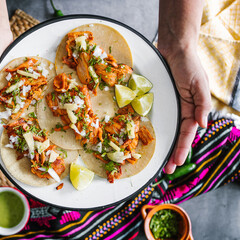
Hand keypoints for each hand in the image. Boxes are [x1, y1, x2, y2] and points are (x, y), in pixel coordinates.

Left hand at [161, 48, 210, 173]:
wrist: (174, 49)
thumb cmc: (189, 65)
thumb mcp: (199, 84)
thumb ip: (202, 105)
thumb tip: (202, 125)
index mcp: (193, 109)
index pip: (187, 134)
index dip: (182, 148)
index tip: (176, 163)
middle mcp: (182, 110)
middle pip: (177, 136)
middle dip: (174, 153)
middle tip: (166, 170)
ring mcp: (171, 106)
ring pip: (168, 130)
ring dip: (165, 146)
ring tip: (159, 161)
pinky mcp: (160, 100)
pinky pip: (159, 117)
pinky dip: (156, 129)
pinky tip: (150, 139)